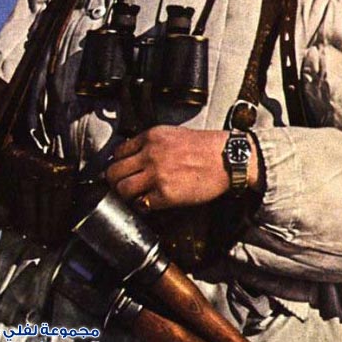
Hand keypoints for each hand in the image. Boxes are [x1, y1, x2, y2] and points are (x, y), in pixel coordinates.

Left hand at [105, 126, 259, 209]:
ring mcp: (157, 175)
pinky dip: (143, 206)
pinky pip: (142, 204)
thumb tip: (133, 157)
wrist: (227, 158)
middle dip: (115, 182)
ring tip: (134, 197)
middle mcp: (150, 154)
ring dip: (126, 196)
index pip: (118, 152)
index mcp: (151, 137)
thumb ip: (151, 143)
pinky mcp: (166, 194)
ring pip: (122, 190)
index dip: (118, 164)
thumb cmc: (205, 147)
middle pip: (114, 172)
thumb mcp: (173, 134)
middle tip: (121, 187)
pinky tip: (150, 203)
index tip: (121, 171)